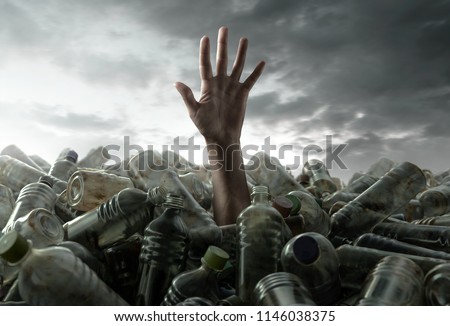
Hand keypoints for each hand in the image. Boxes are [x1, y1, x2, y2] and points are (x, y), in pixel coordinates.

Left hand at [175, 26, 264, 145]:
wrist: (222, 137)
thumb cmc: (206, 126)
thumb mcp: (194, 111)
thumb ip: (187, 96)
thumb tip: (176, 83)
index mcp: (208, 86)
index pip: (205, 64)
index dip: (205, 51)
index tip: (205, 38)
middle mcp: (220, 83)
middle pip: (222, 59)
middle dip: (223, 44)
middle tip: (224, 29)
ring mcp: (232, 87)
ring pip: (237, 66)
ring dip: (241, 53)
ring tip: (244, 39)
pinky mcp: (243, 94)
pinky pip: (251, 80)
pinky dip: (257, 72)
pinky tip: (262, 62)